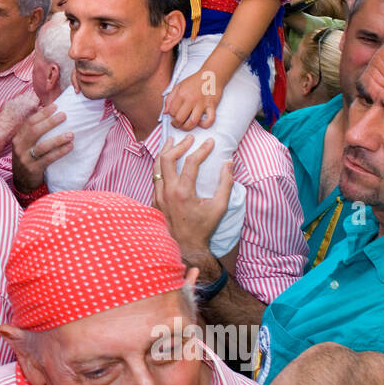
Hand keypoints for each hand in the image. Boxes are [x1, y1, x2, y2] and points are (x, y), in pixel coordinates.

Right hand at [11, 104, 72, 192]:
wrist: (22, 182)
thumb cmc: (28, 159)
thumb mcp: (25, 145)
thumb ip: (33, 133)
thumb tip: (50, 115)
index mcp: (18, 138)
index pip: (29, 122)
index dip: (42, 114)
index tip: (55, 106)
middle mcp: (19, 147)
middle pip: (35, 131)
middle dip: (50, 122)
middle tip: (64, 116)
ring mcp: (25, 159)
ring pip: (42, 146)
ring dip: (58, 139)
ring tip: (71, 134)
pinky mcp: (33, 169)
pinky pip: (48, 159)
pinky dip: (59, 152)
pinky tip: (69, 147)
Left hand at [151, 135, 233, 265]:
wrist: (185, 246)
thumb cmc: (203, 227)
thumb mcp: (219, 207)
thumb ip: (226, 183)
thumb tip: (229, 163)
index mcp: (183, 193)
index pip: (190, 162)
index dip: (201, 149)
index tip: (209, 142)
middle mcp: (167, 192)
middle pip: (167, 158)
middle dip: (179, 145)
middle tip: (189, 138)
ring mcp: (158, 195)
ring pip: (156, 166)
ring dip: (165, 151)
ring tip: (172, 141)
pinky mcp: (154, 199)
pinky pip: (155, 176)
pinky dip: (160, 165)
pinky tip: (166, 160)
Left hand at [163, 70, 223, 130]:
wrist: (212, 75)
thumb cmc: (194, 81)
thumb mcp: (178, 86)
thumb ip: (170, 99)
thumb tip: (165, 112)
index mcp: (181, 94)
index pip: (172, 111)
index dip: (171, 116)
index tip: (173, 116)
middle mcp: (191, 99)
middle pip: (180, 118)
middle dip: (176, 124)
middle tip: (176, 124)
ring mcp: (202, 104)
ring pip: (193, 122)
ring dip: (187, 127)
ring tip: (185, 126)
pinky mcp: (212, 106)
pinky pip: (210, 120)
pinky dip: (205, 124)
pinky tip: (200, 123)